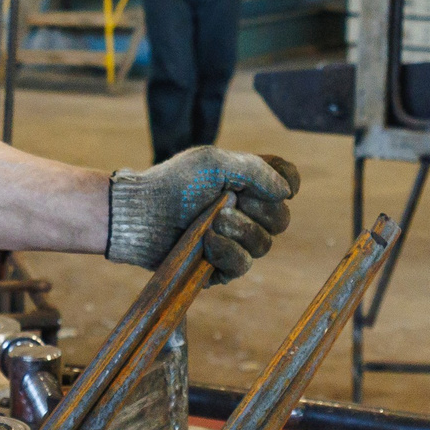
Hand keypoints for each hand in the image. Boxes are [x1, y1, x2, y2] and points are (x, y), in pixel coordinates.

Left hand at [106, 147, 300, 280]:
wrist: (141, 215)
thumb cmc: (173, 183)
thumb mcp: (213, 163)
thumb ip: (254, 170)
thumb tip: (287, 192)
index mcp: (247, 183)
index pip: (285, 182)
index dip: (289, 184)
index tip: (282, 188)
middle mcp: (246, 212)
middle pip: (281, 219)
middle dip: (259, 212)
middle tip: (226, 204)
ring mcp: (235, 241)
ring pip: (264, 244)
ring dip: (240, 231)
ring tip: (212, 222)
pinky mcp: (221, 266)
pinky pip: (242, 264)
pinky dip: (227, 251)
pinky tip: (207, 242)